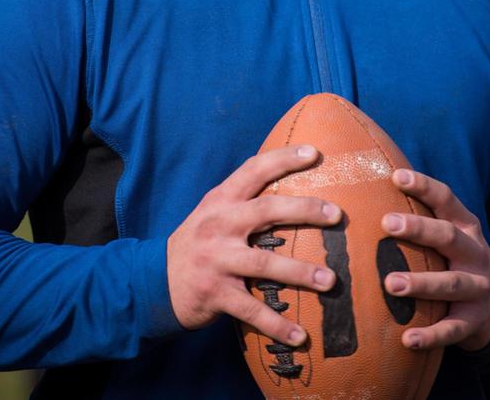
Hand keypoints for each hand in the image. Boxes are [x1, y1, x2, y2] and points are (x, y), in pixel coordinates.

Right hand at [167, 145, 340, 345]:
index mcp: (221, 200)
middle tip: (337, 214)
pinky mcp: (215, 293)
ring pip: (265, 264)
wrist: (153, 281)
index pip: (253, 170)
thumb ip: (244, 200)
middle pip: (266, 210)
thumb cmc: (198, 242)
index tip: (315, 152)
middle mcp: (219, 225)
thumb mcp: (214, 212)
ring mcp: (216, 260)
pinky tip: (300, 336)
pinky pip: (252, 310)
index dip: (283, 159)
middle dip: (304, 210)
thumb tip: (292, 186)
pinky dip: (277, 325)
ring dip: (301, 273)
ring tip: (331, 280)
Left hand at [382, 169, 489, 351]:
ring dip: (421, 283)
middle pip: (448, 236)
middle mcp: (475, 253)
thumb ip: (422, 216)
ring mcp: (478, 288)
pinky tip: (407, 339)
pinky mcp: (475, 321)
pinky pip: (452, 329)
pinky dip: (431, 335)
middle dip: (419, 228)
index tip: (396, 176)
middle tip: (387, 223)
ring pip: (451, 284)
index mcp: (466, 226)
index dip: (423, 186)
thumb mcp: (449, 234)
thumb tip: (373, 185)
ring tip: (390, 284)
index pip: (446, 199)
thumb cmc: (455, 260)